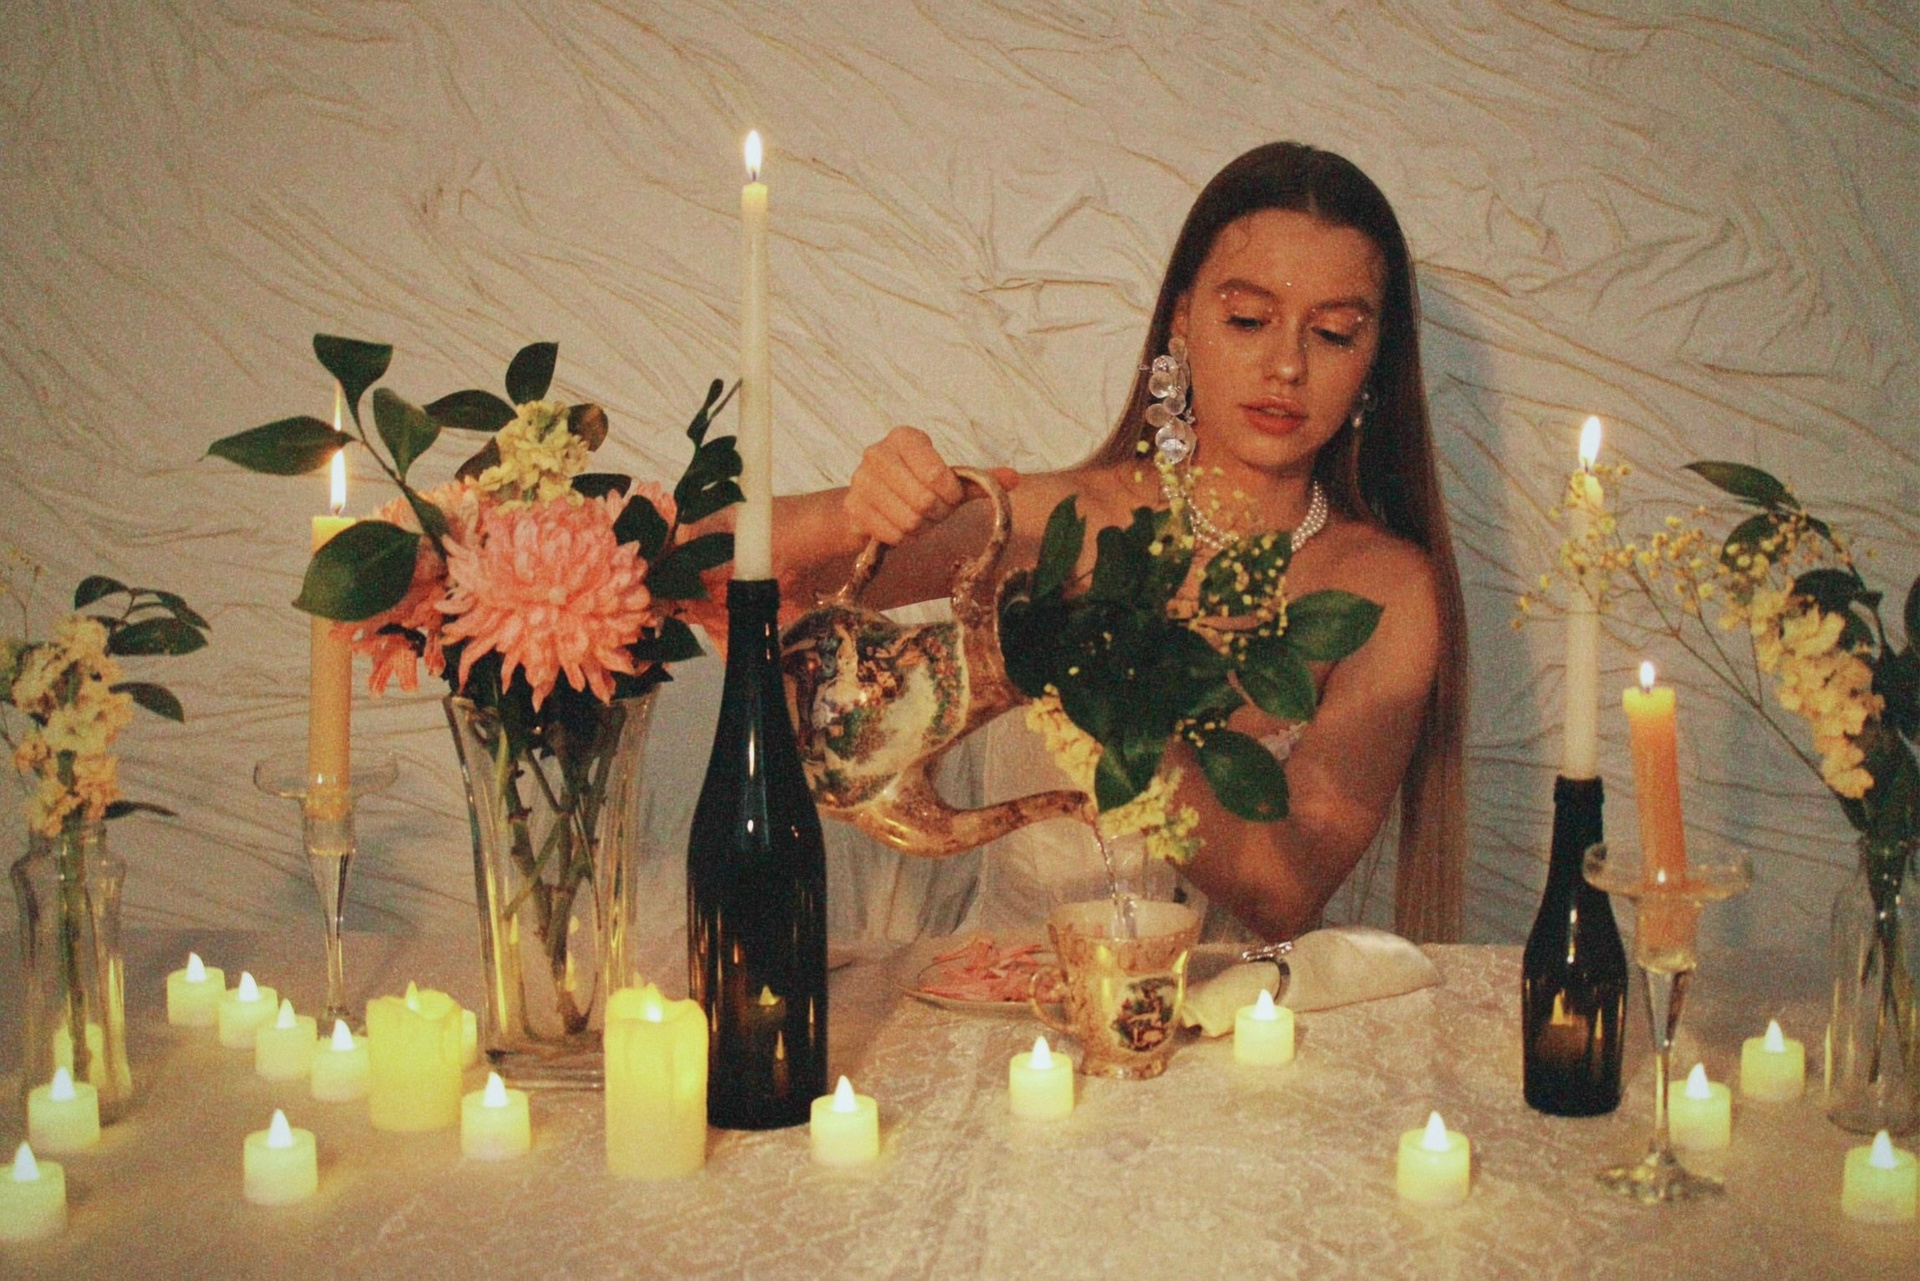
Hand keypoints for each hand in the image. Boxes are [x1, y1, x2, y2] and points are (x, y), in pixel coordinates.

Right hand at [843, 426, 1018, 543]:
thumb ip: (980, 480)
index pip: (937, 473)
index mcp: (905, 437)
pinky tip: (903, 527)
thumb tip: (1014, 479)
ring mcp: (860, 480)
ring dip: (923, 527)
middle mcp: (877, 453)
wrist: (873, 502)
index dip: (951, 493)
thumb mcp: (948, 480)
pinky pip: (892, 534)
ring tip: (921, 519)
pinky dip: (905, 538)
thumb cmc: (917, 485)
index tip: (952, 497)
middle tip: (937, 512)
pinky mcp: (853, 507)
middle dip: (938, 513)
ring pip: (909, 520)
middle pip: (924, 500)